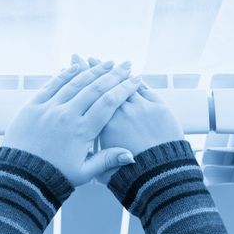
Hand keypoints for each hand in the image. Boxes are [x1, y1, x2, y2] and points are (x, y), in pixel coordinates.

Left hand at [2, 61, 140, 186]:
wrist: (21, 175)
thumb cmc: (54, 175)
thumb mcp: (84, 172)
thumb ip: (107, 160)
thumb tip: (132, 154)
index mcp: (82, 131)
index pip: (109, 103)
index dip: (124, 88)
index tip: (136, 79)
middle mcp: (66, 115)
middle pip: (95, 88)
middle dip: (113, 75)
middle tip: (126, 65)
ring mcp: (49, 108)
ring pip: (75, 83)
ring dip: (92, 70)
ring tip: (107, 63)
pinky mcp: (33, 105)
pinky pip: (52, 84)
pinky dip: (65, 74)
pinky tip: (77, 66)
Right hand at [86, 58, 184, 183]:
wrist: (162, 176)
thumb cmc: (131, 176)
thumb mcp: (102, 170)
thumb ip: (92, 155)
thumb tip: (82, 153)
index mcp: (105, 125)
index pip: (90, 96)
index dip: (81, 82)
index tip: (72, 70)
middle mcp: (121, 112)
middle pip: (104, 85)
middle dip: (92, 69)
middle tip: (82, 57)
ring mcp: (141, 107)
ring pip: (124, 84)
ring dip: (113, 72)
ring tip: (104, 62)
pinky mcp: (159, 107)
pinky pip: (144, 89)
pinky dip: (136, 82)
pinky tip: (130, 75)